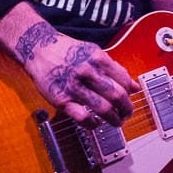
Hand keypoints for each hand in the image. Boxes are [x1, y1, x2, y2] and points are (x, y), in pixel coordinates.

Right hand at [9, 15, 135, 125]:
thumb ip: (114, 69)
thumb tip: (135, 87)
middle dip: (126, 108)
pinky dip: (93, 124)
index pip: (124, 80)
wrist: (38, 48)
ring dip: (114, 119)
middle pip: (117, 96)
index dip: (130, 93)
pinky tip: (96, 123)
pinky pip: (82, 117)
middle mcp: (87, 71)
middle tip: (127, 113)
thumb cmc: (67, 51)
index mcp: (97, 58)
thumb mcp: (93, 52)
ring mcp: (74, 86)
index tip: (130, 99)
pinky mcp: (61, 99)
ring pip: (103, 108)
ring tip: (116, 121)